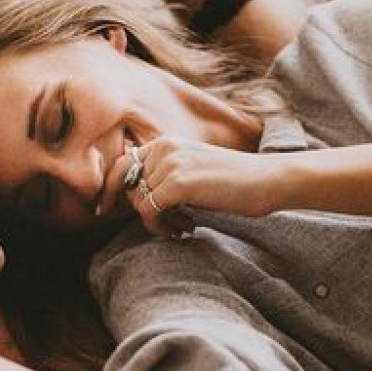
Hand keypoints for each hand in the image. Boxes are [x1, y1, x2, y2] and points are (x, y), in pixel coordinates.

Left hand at [107, 137, 278, 236]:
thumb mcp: (191, 171)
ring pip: (138, 201)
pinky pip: (148, 212)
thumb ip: (163, 177)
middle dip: (138, 209)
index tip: (104, 210)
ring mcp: (169, 163)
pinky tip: (184, 228)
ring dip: (157, 221)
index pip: (122, 165)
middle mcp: (163, 148)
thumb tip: (131, 197)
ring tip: (183, 225)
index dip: (110, 189)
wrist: (267, 180)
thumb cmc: (232, 182)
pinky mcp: (177, 183)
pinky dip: (160, 227)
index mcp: (165, 142)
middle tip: (165, 225)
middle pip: (127, 186)